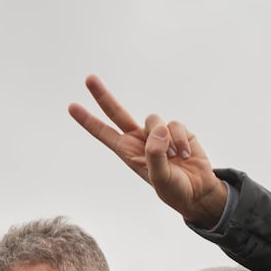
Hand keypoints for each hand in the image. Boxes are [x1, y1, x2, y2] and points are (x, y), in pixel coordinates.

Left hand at [68, 75, 228, 227]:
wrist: (199, 191)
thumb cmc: (174, 189)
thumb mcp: (160, 178)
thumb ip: (155, 153)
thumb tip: (159, 129)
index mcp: (129, 152)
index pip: (105, 133)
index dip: (88, 121)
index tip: (72, 107)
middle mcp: (140, 140)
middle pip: (117, 113)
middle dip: (103, 96)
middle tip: (88, 78)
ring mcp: (159, 133)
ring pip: (154, 119)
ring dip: (165, 139)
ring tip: (175, 158)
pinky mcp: (177, 131)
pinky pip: (174, 124)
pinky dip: (180, 140)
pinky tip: (185, 155)